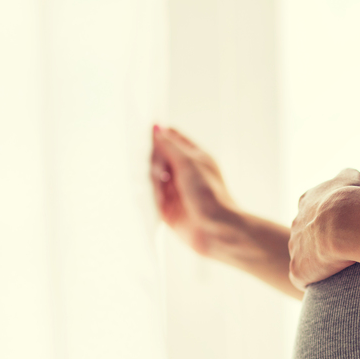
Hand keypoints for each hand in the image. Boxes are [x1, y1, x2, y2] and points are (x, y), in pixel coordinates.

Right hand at [150, 125, 239, 255]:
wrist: (217, 230)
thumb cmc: (211, 195)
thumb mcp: (189, 164)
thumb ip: (170, 146)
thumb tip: (156, 128)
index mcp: (195, 157)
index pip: (173, 138)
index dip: (159, 134)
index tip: (143, 132)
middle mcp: (185, 173)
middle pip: (159, 157)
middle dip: (150, 156)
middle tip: (142, 156)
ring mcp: (176, 191)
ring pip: (153, 176)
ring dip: (147, 175)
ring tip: (146, 175)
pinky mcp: (167, 209)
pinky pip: (151, 197)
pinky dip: (147, 193)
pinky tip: (144, 191)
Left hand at [289, 168, 359, 289]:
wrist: (344, 221)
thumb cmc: (352, 198)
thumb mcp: (351, 177)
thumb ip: (346, 177)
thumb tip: (349, 178)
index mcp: (307, 202)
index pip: (314, 211)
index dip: (329, 220)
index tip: (345, 226)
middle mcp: (296, 224)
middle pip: (306, 235)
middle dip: (321, 242)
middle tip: (346, 248)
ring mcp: (294, 248)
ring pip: (303, 257)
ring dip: (317, 263)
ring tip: (341, 268)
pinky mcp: (297, 270)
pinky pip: (302, 279)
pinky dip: (312, 281)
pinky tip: (329, 285)